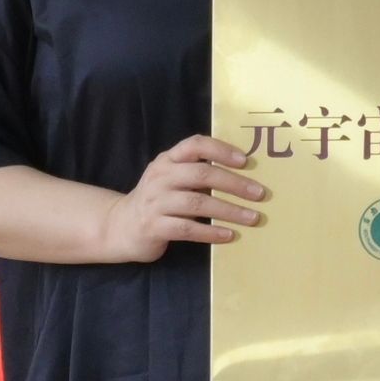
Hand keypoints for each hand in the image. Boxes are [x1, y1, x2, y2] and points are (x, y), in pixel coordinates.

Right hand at [93, 135, 263, 262]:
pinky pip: (187, 229)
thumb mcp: (170, 178)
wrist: (120, 226)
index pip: (195, 145)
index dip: (221, 150)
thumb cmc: (157, 200)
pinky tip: (229, 235)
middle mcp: (160, 177)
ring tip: (253, 218)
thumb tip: (243, 174)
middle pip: (201, 175)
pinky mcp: (154, 227)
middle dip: (235, 184)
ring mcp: (155, 202)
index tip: (246, 160)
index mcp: (167, 160)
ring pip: (198, 204)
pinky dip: (211, 233)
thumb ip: (195, 172)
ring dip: (229, 211)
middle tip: (259, 193)